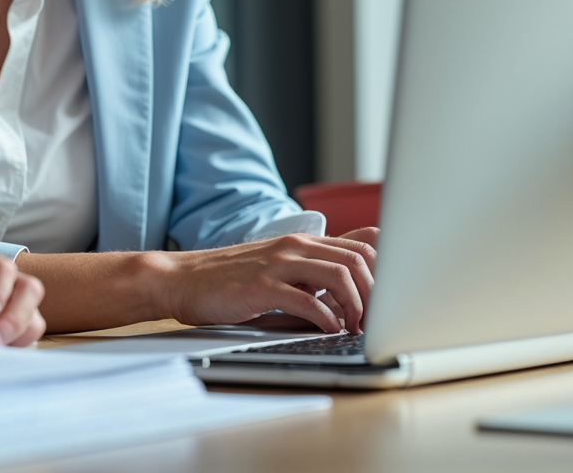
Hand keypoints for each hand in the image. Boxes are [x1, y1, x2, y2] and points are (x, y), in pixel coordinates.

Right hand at [152, 232, 376, 333]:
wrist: (182, 278)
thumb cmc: (231, 279)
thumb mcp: (278, 267)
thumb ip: (313, 271)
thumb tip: (355, 287)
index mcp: (303, 242)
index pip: (364, 245)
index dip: (387, 273)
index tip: (389, 300)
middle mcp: (295, 246)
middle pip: (359, 260)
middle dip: (378, 294)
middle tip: (376, 321)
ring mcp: (278, 263)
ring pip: (339, 276)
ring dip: (357, 307)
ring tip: (354, 329)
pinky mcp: (262, 286)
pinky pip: (308, 301)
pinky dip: (327, 319)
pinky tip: (328, 330)